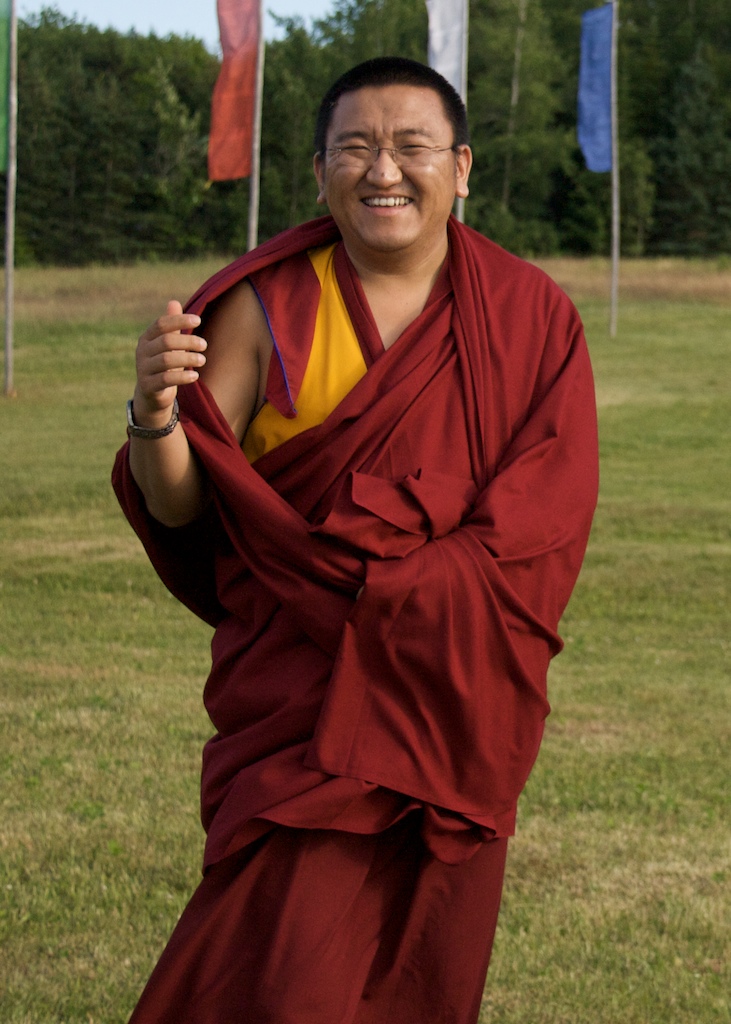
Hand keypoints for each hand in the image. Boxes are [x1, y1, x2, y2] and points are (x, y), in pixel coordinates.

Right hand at [133, 300, 206, 425]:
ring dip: (188, 358)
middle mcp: (141, 352)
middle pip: (166, 341)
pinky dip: (182, 377)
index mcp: (146, 338)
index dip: (179, 320)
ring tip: (203, 359)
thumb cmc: (163, 366)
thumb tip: (174, 302)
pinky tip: (195, 376)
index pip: (161, 324)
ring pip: (166, 360)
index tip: (198, 320)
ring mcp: (143, 369)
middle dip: (187, 341)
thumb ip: (172, 327)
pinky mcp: (148, 386)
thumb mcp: (167, 346)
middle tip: (204, 344)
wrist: (152, 395)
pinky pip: (166, 379)